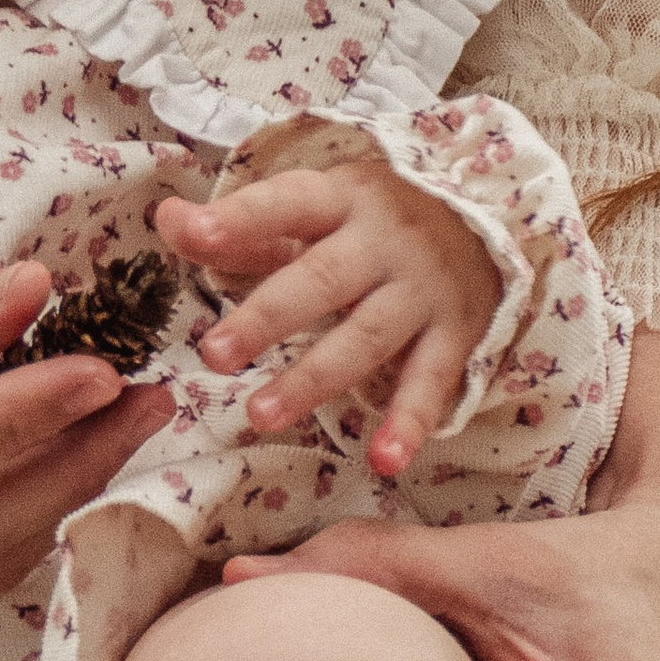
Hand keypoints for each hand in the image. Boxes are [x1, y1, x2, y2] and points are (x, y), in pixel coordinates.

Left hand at [157, 155, 500, 474]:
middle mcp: (383, 242)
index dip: (242, 219)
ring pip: (365, 338)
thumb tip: (169, 219)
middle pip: (322, 280)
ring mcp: (421, 290)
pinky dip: (409, 424)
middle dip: (267, 319)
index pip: (286, 203)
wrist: (490, 217)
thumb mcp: (316, 207)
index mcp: (340, 200)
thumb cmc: (374, 219)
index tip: (195, 234)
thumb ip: (242, 226)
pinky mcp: (455, 334)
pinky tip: (385, 460)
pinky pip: (430, 383)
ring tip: (261, 415)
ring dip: (314, 380)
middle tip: (214, 355)